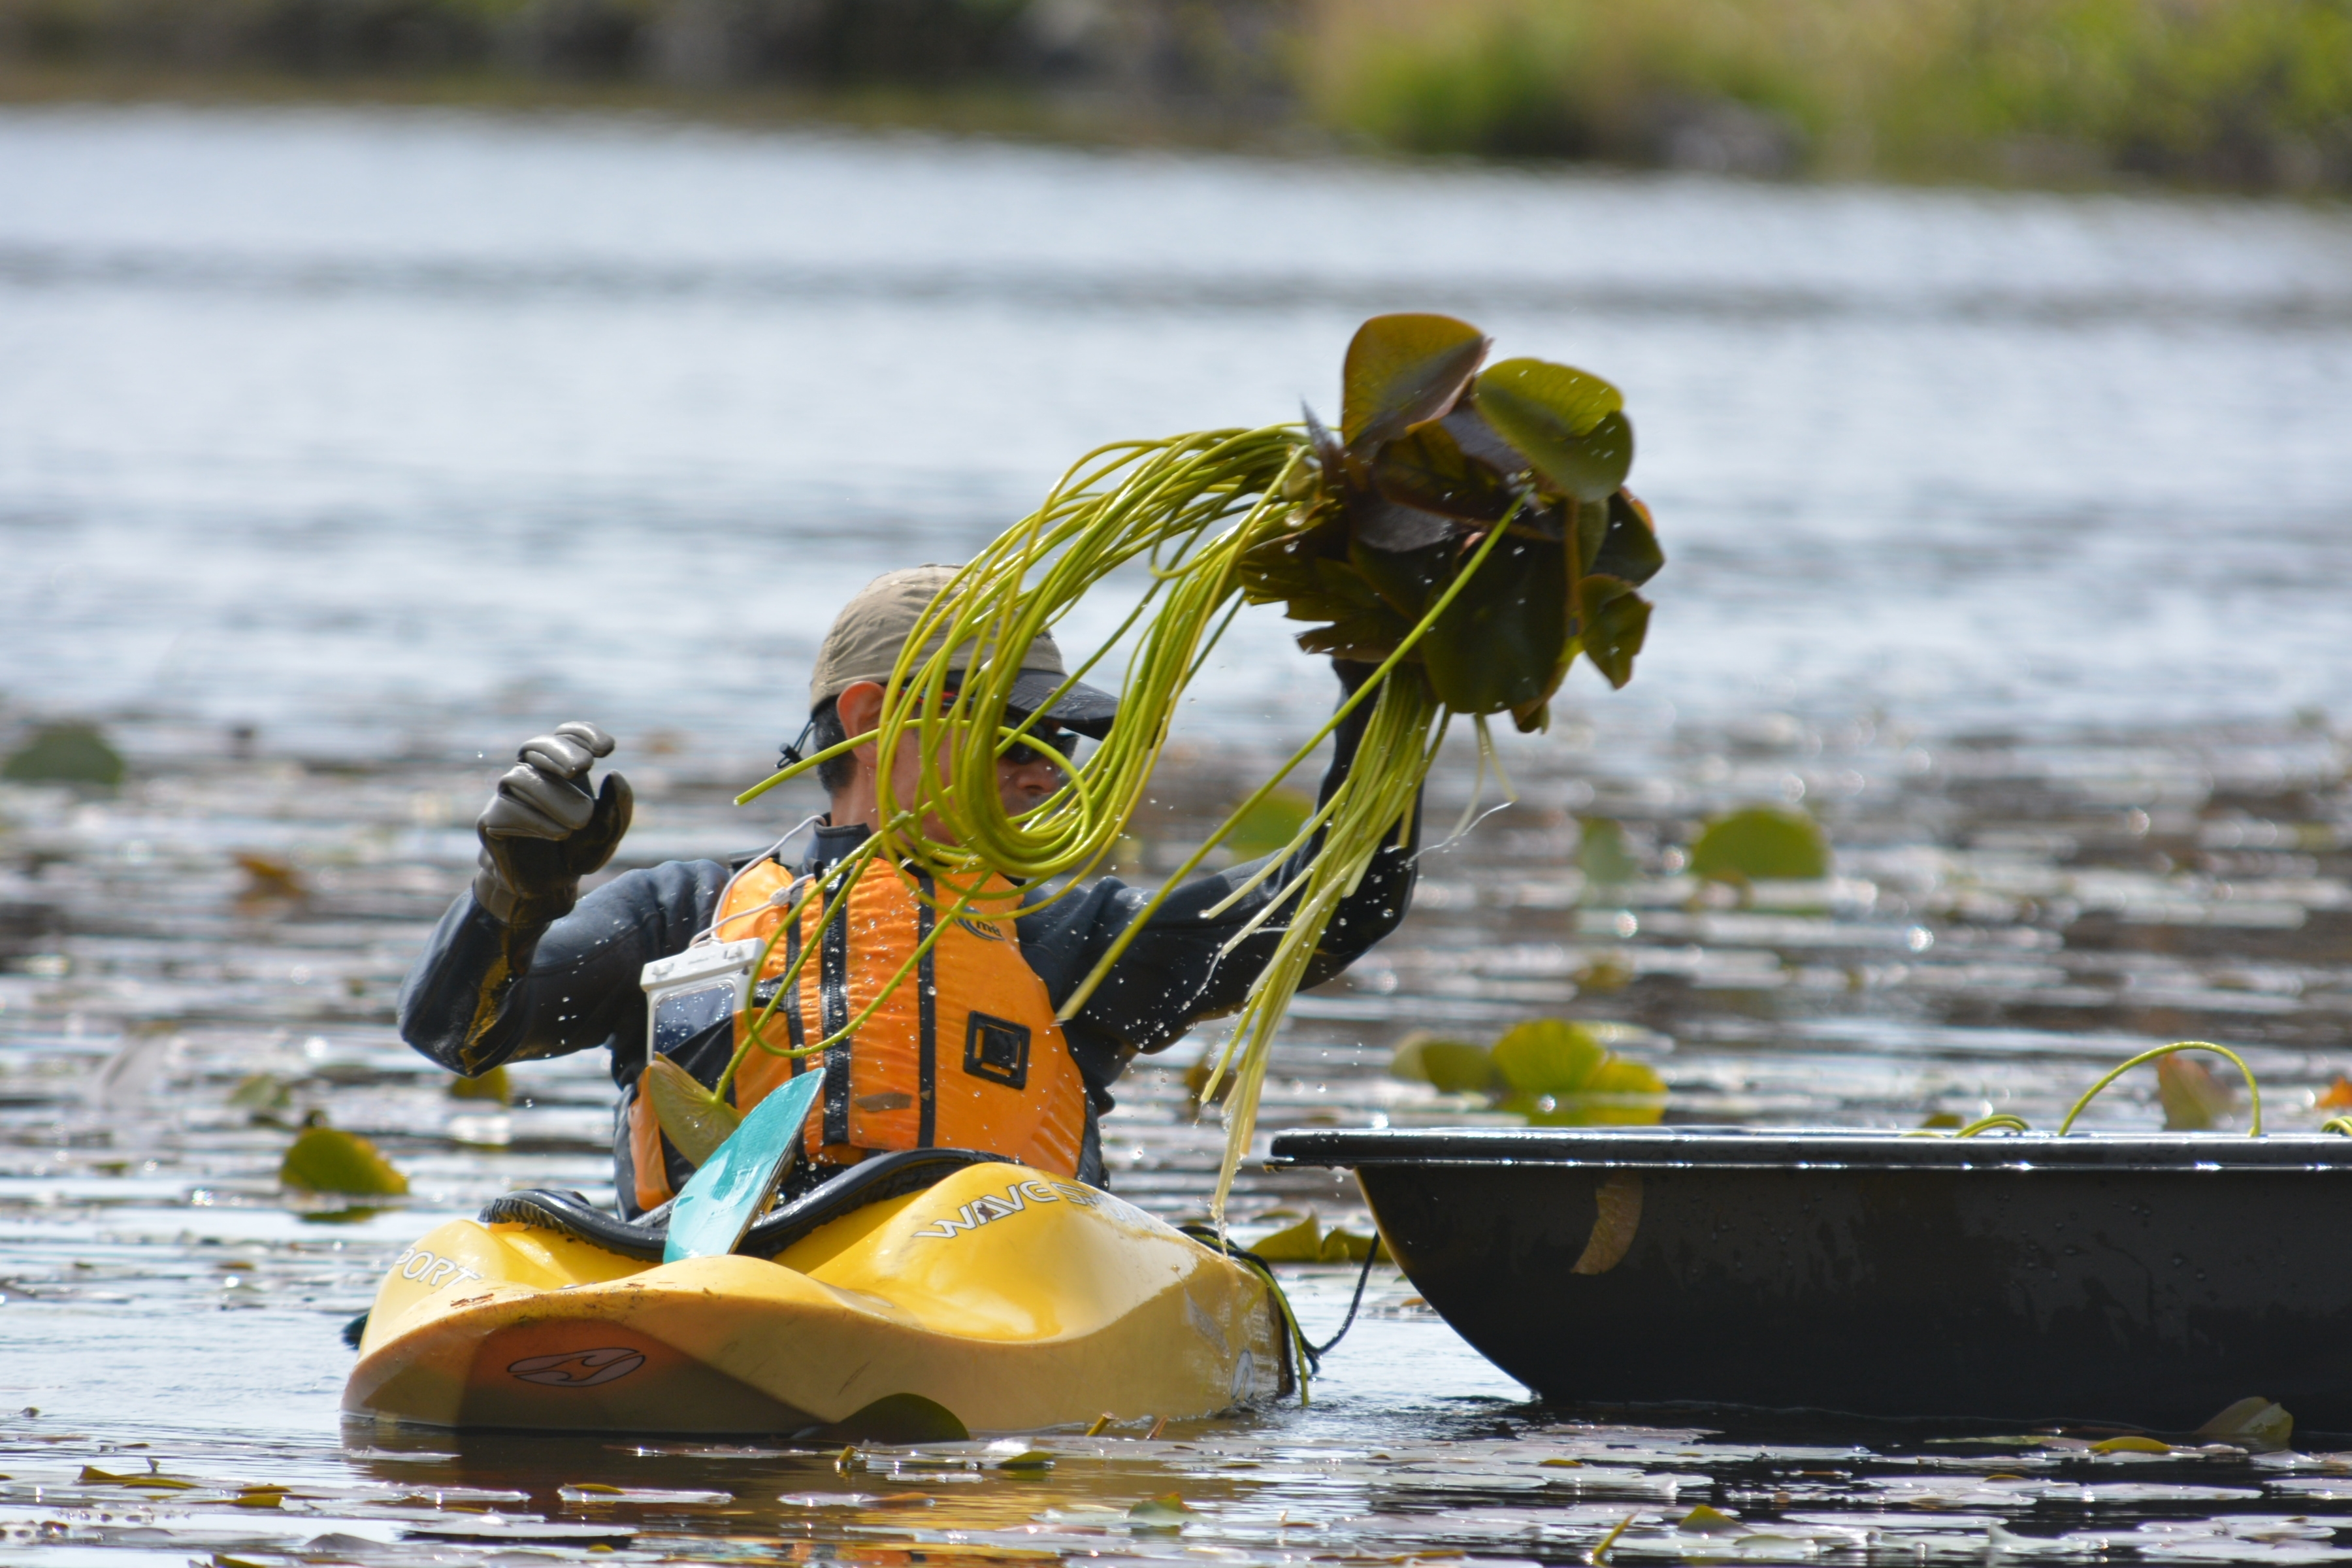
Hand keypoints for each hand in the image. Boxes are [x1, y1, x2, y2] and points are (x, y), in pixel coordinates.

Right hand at [473, 722, 632, 924]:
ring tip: (580, 821)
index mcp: (561, 771)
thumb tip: (615, 775)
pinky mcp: (490, 822)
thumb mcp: (607, 834)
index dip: (583, 734)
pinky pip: (505, 810)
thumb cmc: (578, 852)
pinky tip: (559, 833)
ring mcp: (507, 797)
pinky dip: (535, 820)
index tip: (608, 750)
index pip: (565, 735)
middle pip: (534, 746)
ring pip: (520, 777)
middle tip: (584, 767)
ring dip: (553, 795)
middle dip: (560, 752)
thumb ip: (617, 808)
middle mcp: (530, 776)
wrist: (549, 889)